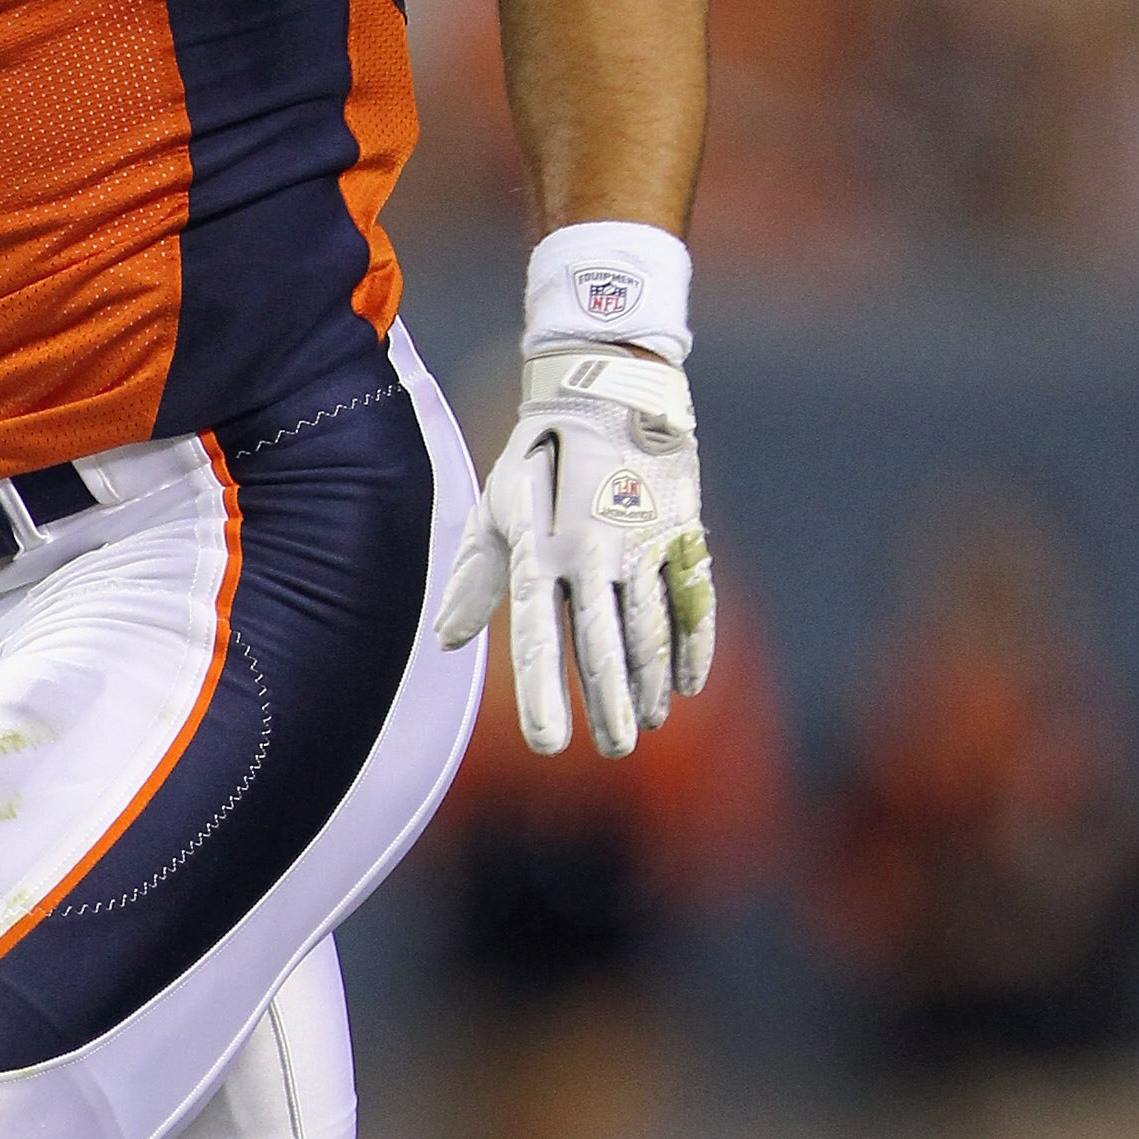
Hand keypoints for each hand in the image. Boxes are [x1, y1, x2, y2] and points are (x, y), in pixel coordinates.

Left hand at [433, 349, 715, 758]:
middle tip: (614, 750)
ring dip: (650, 682)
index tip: (549, 745)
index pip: (536, 636)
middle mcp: (590, 551)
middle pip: (601, 644)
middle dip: (609, 705)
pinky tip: (689, 684)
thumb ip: (476, 576)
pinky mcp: (679, 530)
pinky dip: (693, 644)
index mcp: (539, 548)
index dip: (543, 694)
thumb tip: (445, 640)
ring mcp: (640, 541)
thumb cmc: (541, 456)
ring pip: (649, 628)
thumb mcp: (498, 505)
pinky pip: (690, 599)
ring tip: (648, 724)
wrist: (607, 388)